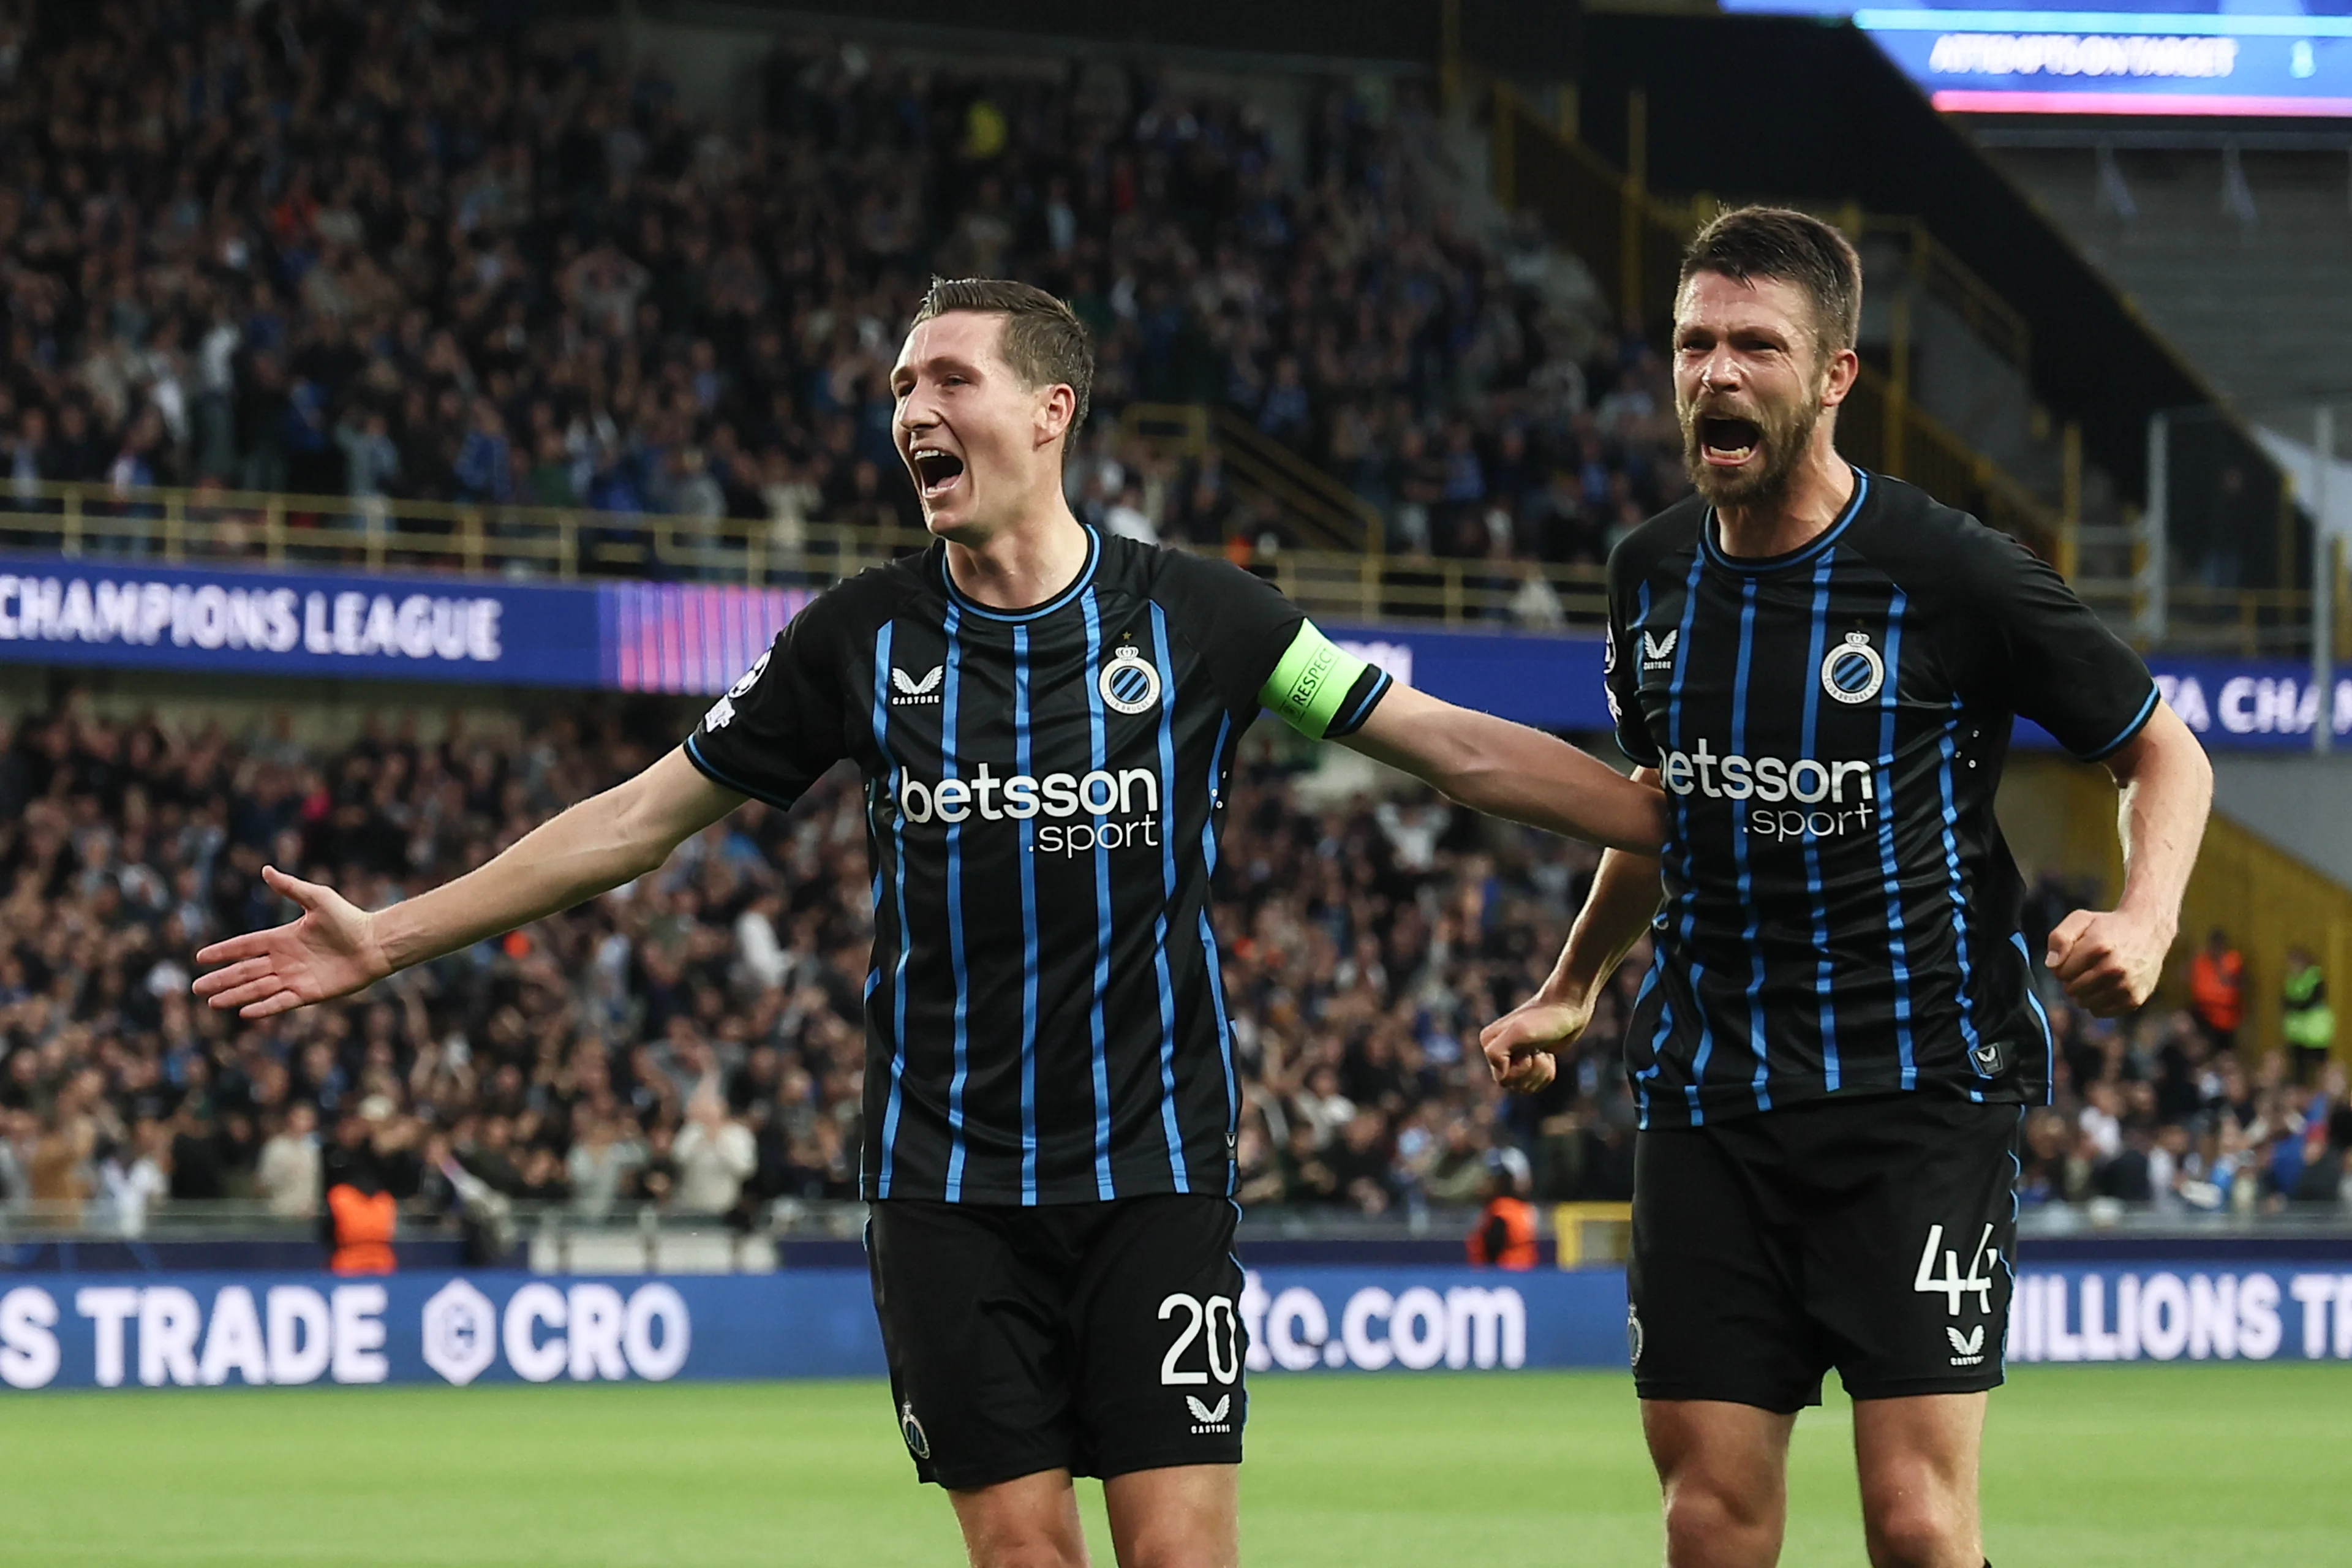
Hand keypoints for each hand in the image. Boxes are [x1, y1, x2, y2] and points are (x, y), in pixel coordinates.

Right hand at [191, 865, 389, 1017]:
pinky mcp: (308, 993)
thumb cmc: (349, 919)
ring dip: (235, 995)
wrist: (375, 943)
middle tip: (196, 988)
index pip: (245, 946)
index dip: (223, 951)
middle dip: (221, 979)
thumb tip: (265, 869)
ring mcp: (294, 978)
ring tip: (212, 1002)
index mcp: (282, 938)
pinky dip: (264, 1008)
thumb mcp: (318, 898)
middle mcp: (284, 960)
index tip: (200, 957)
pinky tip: (245, 1012)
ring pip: (257, 988)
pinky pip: (281, 1002)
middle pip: (245, 971)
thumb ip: (291, 887)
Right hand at [1478, 991, 1594, 1093]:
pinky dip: (1546, 1074)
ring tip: (1544, 1053)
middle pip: (1513, 1085)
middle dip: (1533, 1072)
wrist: (1568, 1007)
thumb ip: (1497, 1052)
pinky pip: (1535, 1084)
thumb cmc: (1545, 1019)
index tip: (1529, 1049)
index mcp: (1489, 1043)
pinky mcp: (1531, 1061)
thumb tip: (1500, 1074)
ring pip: (1524, 1087)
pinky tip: (1548, 1055)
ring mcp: (1514, 1057)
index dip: (1520, 1070)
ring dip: (1541, 1073)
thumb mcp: (1520, 1032)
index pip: (1502, 1079)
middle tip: (1539, 1051)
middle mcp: (1498, 1051)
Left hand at [2045, 907, 2168, 1017]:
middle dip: (2071, 979)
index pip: (2060, 972)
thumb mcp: (2080, 920)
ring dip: (2084, 992)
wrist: (2148, 931)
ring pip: (2084, 1003)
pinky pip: (2100, 1012)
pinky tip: (2106, 986)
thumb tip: (2051, 964)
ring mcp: (2126, 985)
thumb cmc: (2108, 926)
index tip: (2074, 956)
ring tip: (2095, 975)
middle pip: (2071, 989)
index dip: (2062, 965)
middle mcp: (2114, 968)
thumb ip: (2059, 938)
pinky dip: (2097, 1002)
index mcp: (2098, 946)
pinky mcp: (2134, 999)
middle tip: (2085, 966)